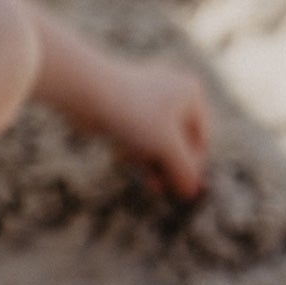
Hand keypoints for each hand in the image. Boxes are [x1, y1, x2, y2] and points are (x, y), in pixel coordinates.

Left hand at [93, 56, 210, 198]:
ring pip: (155, 142)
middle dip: (166, 165)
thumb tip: (192, 192)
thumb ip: (183, 171)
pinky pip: (136, 136)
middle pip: (177, 143)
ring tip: (129, 160)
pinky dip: (131, 148)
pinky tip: (118, 152)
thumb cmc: (133, 115)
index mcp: (191, 95)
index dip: (190, 169)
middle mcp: (173, 92)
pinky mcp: (125, 106)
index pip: (200, 142)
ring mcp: (148, 98)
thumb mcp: (166, 147)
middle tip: (155, 187)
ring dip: (146, 159)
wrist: (86, 91)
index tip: (176, 189)